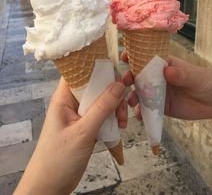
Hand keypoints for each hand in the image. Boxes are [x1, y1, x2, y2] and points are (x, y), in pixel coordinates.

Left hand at [14, 77, 125, 194]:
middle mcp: (72, 102)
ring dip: (115, 108)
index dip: (96, 66)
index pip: (78, 71)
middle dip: (112, 93)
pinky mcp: (86, 124)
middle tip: (123, 107)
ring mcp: (80, 114)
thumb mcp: (83, 132)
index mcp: (64, 97)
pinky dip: (112, 118)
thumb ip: (102, 108)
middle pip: (95, 86)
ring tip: (122, 123)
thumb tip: (120, 84)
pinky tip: (119, 127)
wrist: (50, 186)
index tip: (117, 69)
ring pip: (102, 100)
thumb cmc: (59, 158)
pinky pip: (103, 114)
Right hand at [123, 52, 211, 124]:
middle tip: (124, 84)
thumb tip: (168, 71)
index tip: (125, 57)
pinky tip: (138, 115)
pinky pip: (147, 109)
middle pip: (138, 77)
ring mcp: (157, 93)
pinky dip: (140, 112)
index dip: (134, 57)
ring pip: (140, 94)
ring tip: (131, 102)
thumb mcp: (194, 76)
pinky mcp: (160, 107)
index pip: (146, 59)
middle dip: (129, 79)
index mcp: (164, 65)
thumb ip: (181, 74)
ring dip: (132, 97)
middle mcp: (157, 78)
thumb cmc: (205, 82)